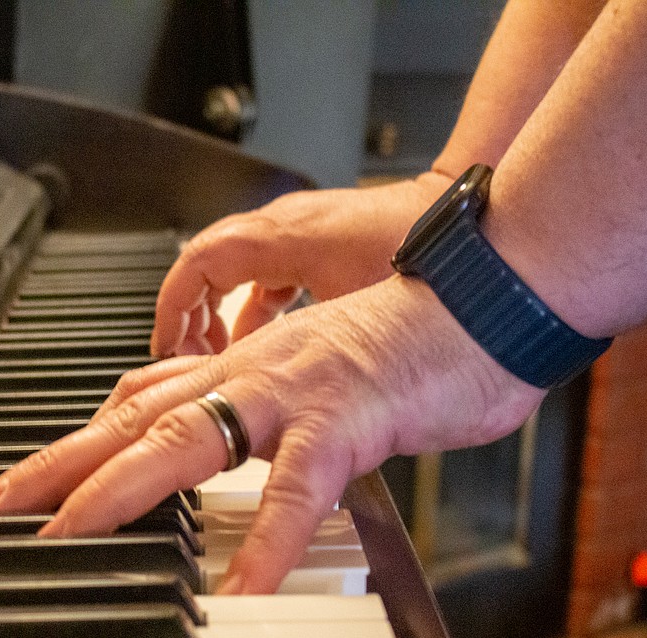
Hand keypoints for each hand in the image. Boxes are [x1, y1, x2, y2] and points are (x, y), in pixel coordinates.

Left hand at [0, 275, 545, 592]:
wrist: (478, 298)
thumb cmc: (399, 340)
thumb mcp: (302, 368)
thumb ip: (246, 397)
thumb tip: (200, 423)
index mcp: (236, 367)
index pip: (133, 402)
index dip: (68, 443)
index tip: (17, 482)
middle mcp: (247, 373)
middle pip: (132, 418)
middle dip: (58, 465)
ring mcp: (291, 394)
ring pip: (190, 437)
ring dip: (123, 485)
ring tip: (71, 532)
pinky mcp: (346, 421)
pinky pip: (297, 488)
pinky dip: (266, 540)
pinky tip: (240, 589)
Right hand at [150, 173, 454, 356]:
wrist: (479, 230)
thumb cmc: (430, 256)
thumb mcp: (359, 316)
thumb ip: (311, 353)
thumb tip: (286, 401)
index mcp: (283, 238)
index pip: (199, 263)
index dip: (174, 308)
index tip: (167, 347)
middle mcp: (286, 228)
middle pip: (207, 266)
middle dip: (190, 316)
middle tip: (186, 361)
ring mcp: (303, 234)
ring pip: (237, 272)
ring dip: (222, 314)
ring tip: (220, 359)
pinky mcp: (321, 246)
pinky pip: (266, 275)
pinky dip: (254, 309)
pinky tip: (266, 345)